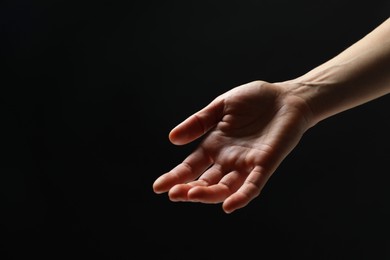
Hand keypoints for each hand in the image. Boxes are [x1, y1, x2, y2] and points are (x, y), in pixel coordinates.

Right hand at [153, 80, 312, 212]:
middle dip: (188, 189)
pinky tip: (229, 205)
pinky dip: (242, 196)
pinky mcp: (265, 163)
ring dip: (209, 194)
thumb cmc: (254, 100)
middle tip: (172, 193)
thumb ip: (198, 122)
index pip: (190, 167)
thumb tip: (171, 138)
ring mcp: (246, 164)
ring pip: (225, 186)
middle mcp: (227, 159)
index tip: (157, 186)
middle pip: (205, 182)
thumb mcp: (220, 106)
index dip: (175, 177)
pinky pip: (253, 184)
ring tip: (191, 194)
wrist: (286, 97)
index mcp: (214, 146)